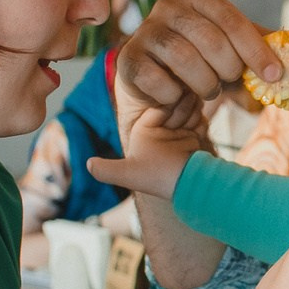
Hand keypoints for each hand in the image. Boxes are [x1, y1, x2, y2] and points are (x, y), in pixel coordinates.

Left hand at [85, 99, 208, 201]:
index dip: (167, 112)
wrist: (192, 185)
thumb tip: (88, 164)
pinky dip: (201, 122)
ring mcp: (178, 129)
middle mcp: (159, 128)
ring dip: (192, 116)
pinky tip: (198, 135)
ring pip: (187, 106)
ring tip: (192, 132)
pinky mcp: (194, 132)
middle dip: (182, 113)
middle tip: (184, 129)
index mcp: (143, 131)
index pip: (157, 107)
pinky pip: (198, 115)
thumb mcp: (129, 174)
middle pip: (172, 103)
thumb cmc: (160, 179)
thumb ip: (107, 171)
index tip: (173, 124)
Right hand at [90, 0, 282, 197]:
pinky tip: (177, 94)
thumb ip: (266, 45)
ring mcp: (144, 32)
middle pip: (210, 41)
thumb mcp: (237, 47)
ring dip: (205, 84)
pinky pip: (160, 82)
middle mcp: (167, 6)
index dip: (256, 50)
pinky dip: (177, 95)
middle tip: (229, 80)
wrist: (160, 82)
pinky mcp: (128, 60)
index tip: (275, 75)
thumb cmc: (206, 60)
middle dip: (228, 69)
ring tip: (206, 88)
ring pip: (185, 61)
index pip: (232, 19)